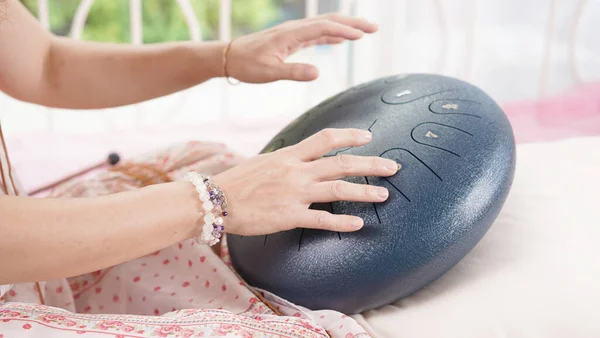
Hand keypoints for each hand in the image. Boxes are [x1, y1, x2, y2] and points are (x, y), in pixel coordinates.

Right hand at [211, 128, 399, 235]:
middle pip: (341, 163)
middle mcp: (296, 171)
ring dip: (364, 192)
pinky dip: (342, 222)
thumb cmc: (237, 181)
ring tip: (384, 195)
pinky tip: (358, 224)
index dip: (350, 136)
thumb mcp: (265, 161)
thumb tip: (302, 158)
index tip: (368, 137)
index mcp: (290, 155)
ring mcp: (295, 193)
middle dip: (371, 164)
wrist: (215, 200)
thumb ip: (287, 160)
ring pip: (338, 189)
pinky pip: (322, 219)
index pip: (325, 138)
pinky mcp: (289, 215)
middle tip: (393, 167)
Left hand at [225, 13, 377, 82]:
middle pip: (329, 21)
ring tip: (364, 31)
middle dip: (352, 23)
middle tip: (374, 28)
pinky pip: (316, 33)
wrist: (229, 57)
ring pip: (324, 25)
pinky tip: (340, 39)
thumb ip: (294, 72)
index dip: (345, 30)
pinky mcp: (291, 39)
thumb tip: (317, 72)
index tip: (363, 35)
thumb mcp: (270, 72)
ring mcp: (293, 33)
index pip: (324, 28)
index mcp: (291, 35)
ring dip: (345, 26)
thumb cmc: (247, 65)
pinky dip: (331, 34)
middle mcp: (295, 29)